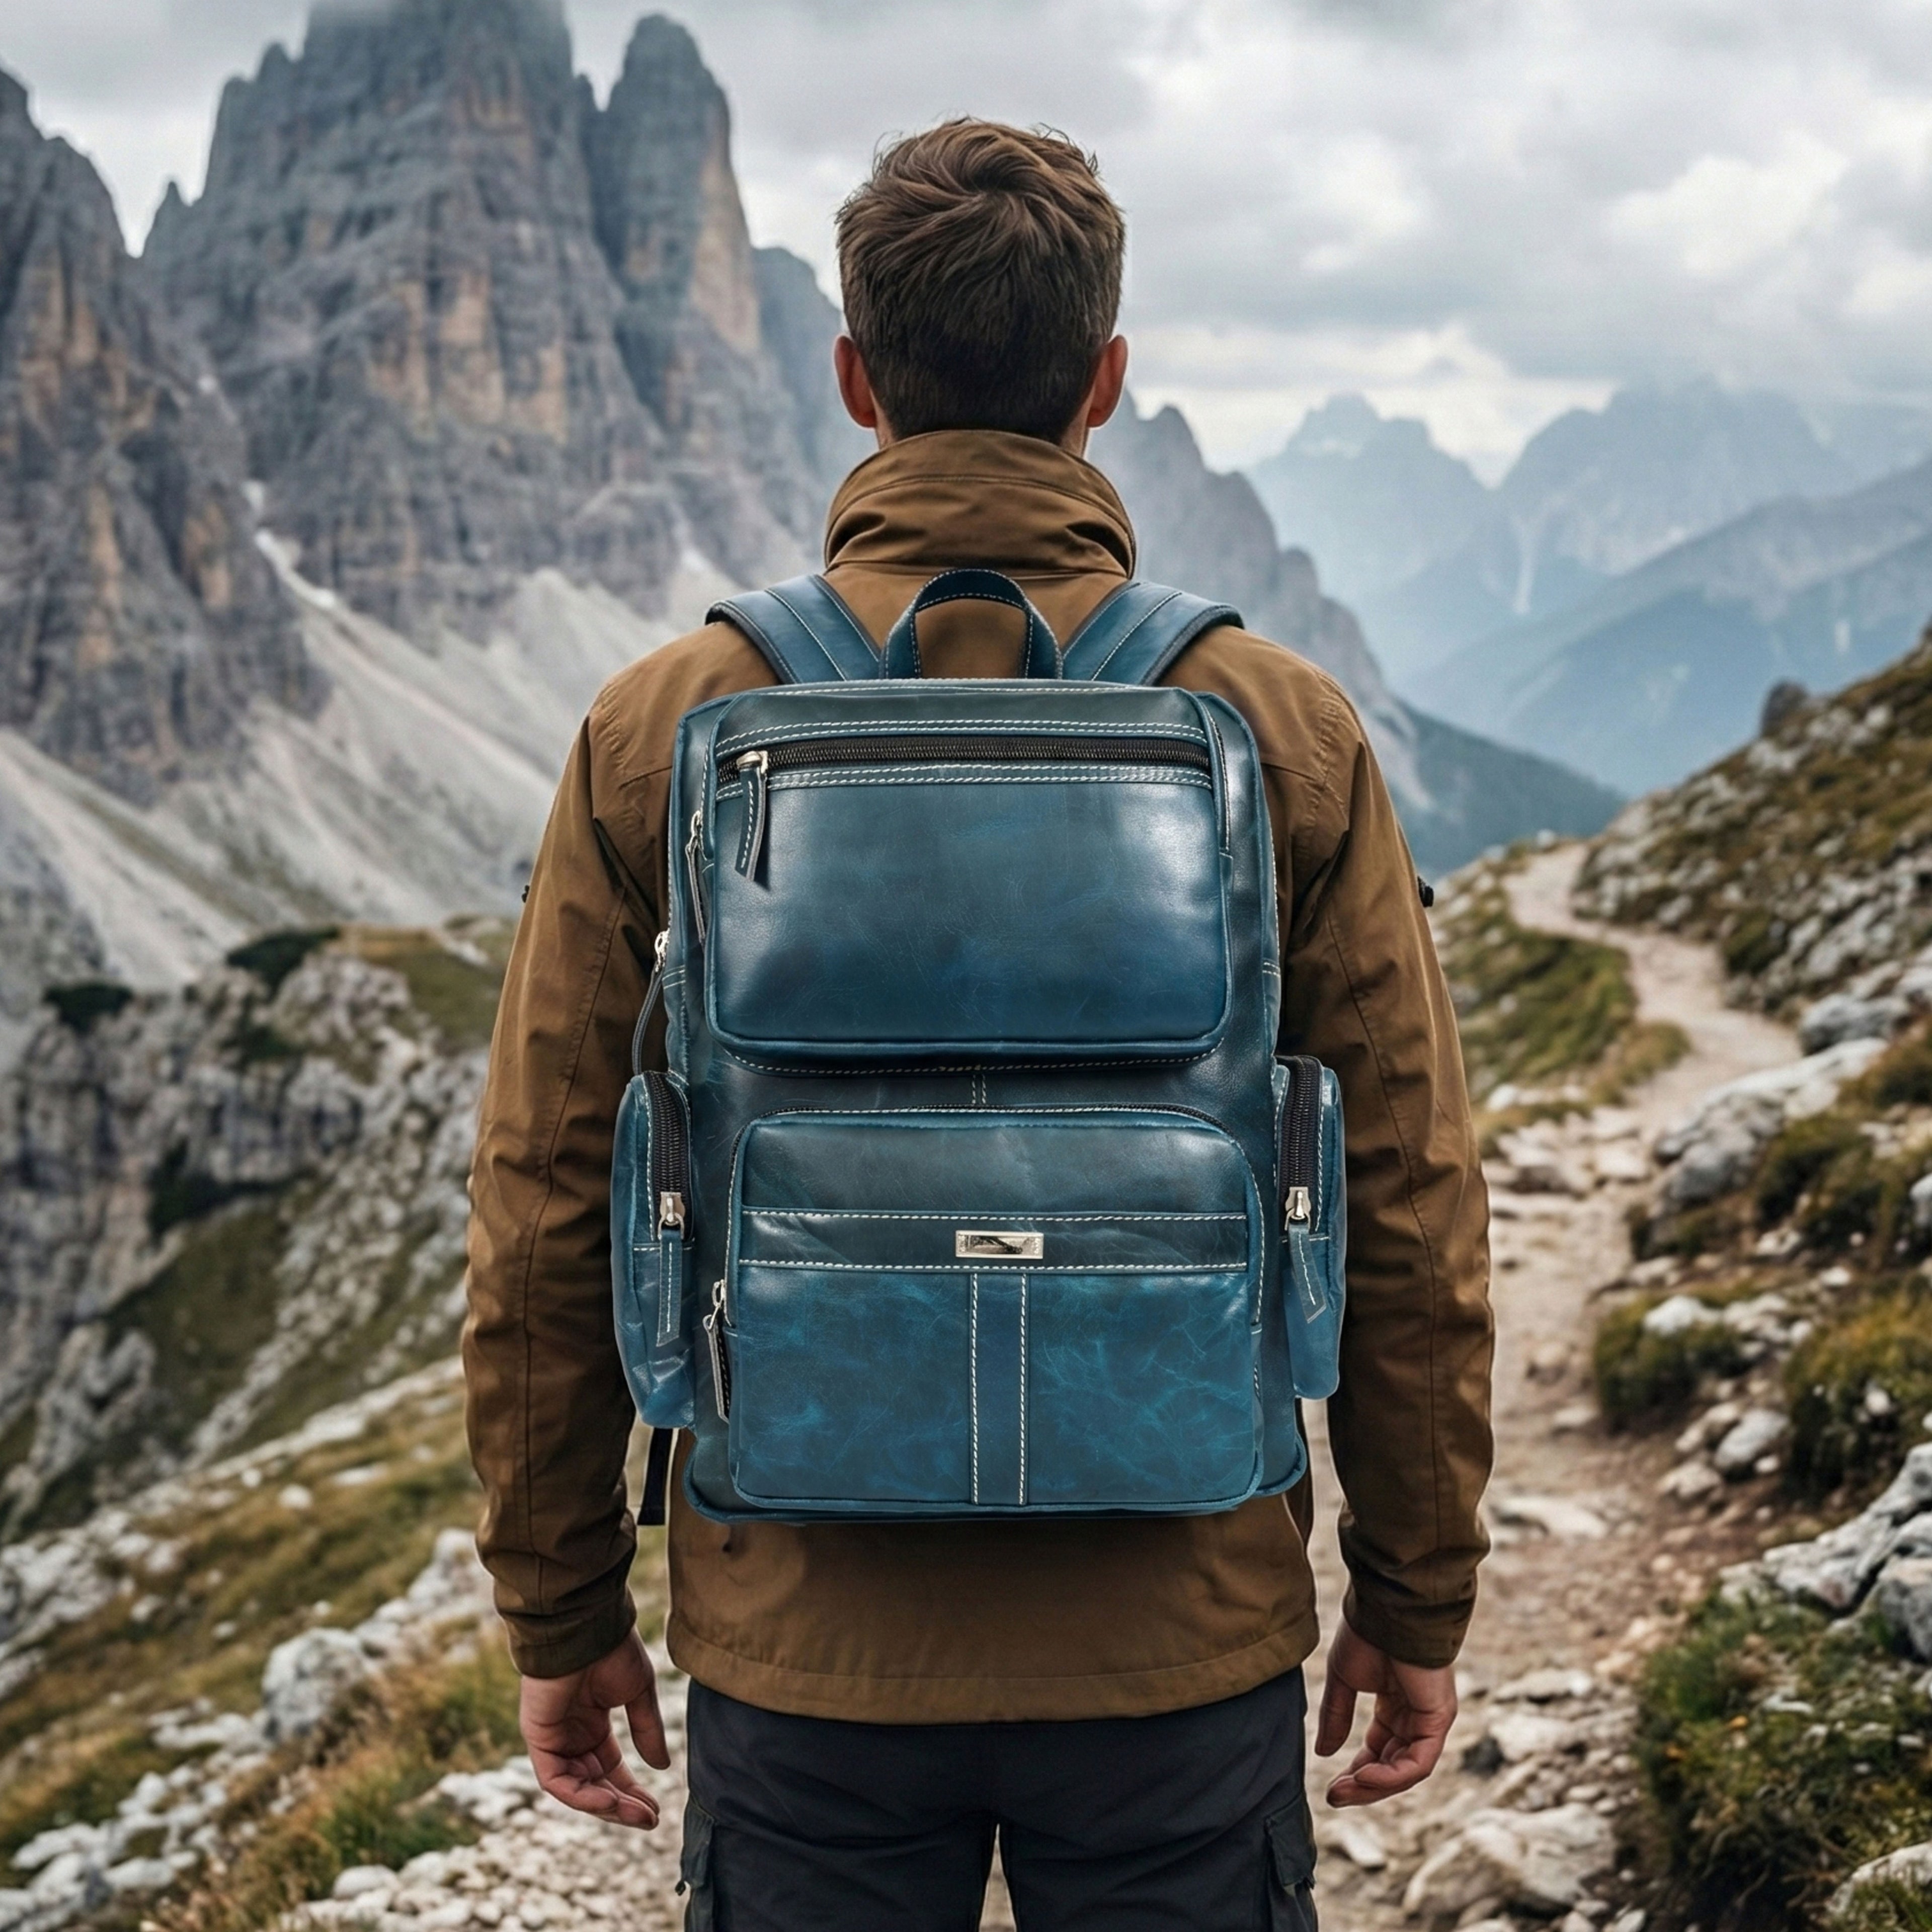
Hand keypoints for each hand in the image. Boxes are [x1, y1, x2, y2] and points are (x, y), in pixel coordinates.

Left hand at [519, 1630, 671, 1828]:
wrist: (586, 1628)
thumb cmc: (613, 1650)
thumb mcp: (639, 1692)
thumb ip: (646, 1730)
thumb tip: (661, 1766)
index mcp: (592, 1723)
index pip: (609, 1768)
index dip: (630, 1790)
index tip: (654, 1810)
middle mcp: (571, 1735)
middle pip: (594, 1784)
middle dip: (621, 1805)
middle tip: (649, 1820)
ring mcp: (553, 1738)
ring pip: (576, 1788)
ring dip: (605, 1805)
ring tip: (635, 1815)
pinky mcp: (538, 1739)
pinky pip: (556, 1780)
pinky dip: (580, 1796)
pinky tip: (608, 1801)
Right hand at [1314, 1619, 1457, 1806]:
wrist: (1386, 1608)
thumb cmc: (1365, 1633)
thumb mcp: (1343, 1680)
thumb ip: (1336, 1717)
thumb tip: (1324, 1753)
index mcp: (1395, 1703)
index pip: (1381, 1749)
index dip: (1358, 1770)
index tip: (1333, 1786)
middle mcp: (1415, 1715)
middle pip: (1394, 1765)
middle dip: (1364, 1785)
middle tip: (1335, 1797)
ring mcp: (1430, 1719)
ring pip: (1407, 1770)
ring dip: (1375, 1785)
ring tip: (1344, 1791)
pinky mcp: (1439, 1720)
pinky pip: (1419, 1762)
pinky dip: (1392, 1775)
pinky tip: (1364, 1775)